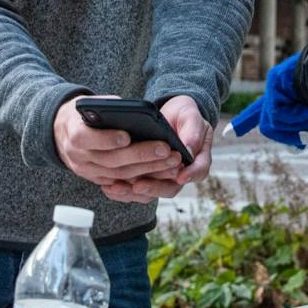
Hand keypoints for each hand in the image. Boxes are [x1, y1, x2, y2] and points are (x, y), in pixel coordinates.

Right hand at [54, 95, 184, 185]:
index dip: (107, 139)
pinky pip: (121, 182)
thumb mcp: (91, 104)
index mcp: (74, 133)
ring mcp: (87, 171)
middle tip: (165, 150)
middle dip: (140, 155)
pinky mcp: (97, 179)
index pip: (87, 138)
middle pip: (111, 160)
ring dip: (147, 169)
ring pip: (119, 174)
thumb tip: (134, 111)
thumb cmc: (84, 114)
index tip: (127, 136)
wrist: (62, 132)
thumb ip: (109, 107)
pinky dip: (142, 178)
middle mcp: (79, 156)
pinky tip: (162, 172)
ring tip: (170, 161)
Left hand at [97, 96, 213, 203]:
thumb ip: (192, 132)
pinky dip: (124, 190)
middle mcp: (182, 172)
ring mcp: (165, 177)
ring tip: (117, 187)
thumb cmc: (184, 114)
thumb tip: (188, 149)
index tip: (180, 176)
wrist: (170, 114)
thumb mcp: (191, 116)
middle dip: (154, 188)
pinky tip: (109, 186)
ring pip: (153, 192)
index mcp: (198, 158)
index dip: (190, 174)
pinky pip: (138, 190)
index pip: (199, 170)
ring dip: (135, 192)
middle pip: (171, 187)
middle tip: (139, 186)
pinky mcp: (149, 178)